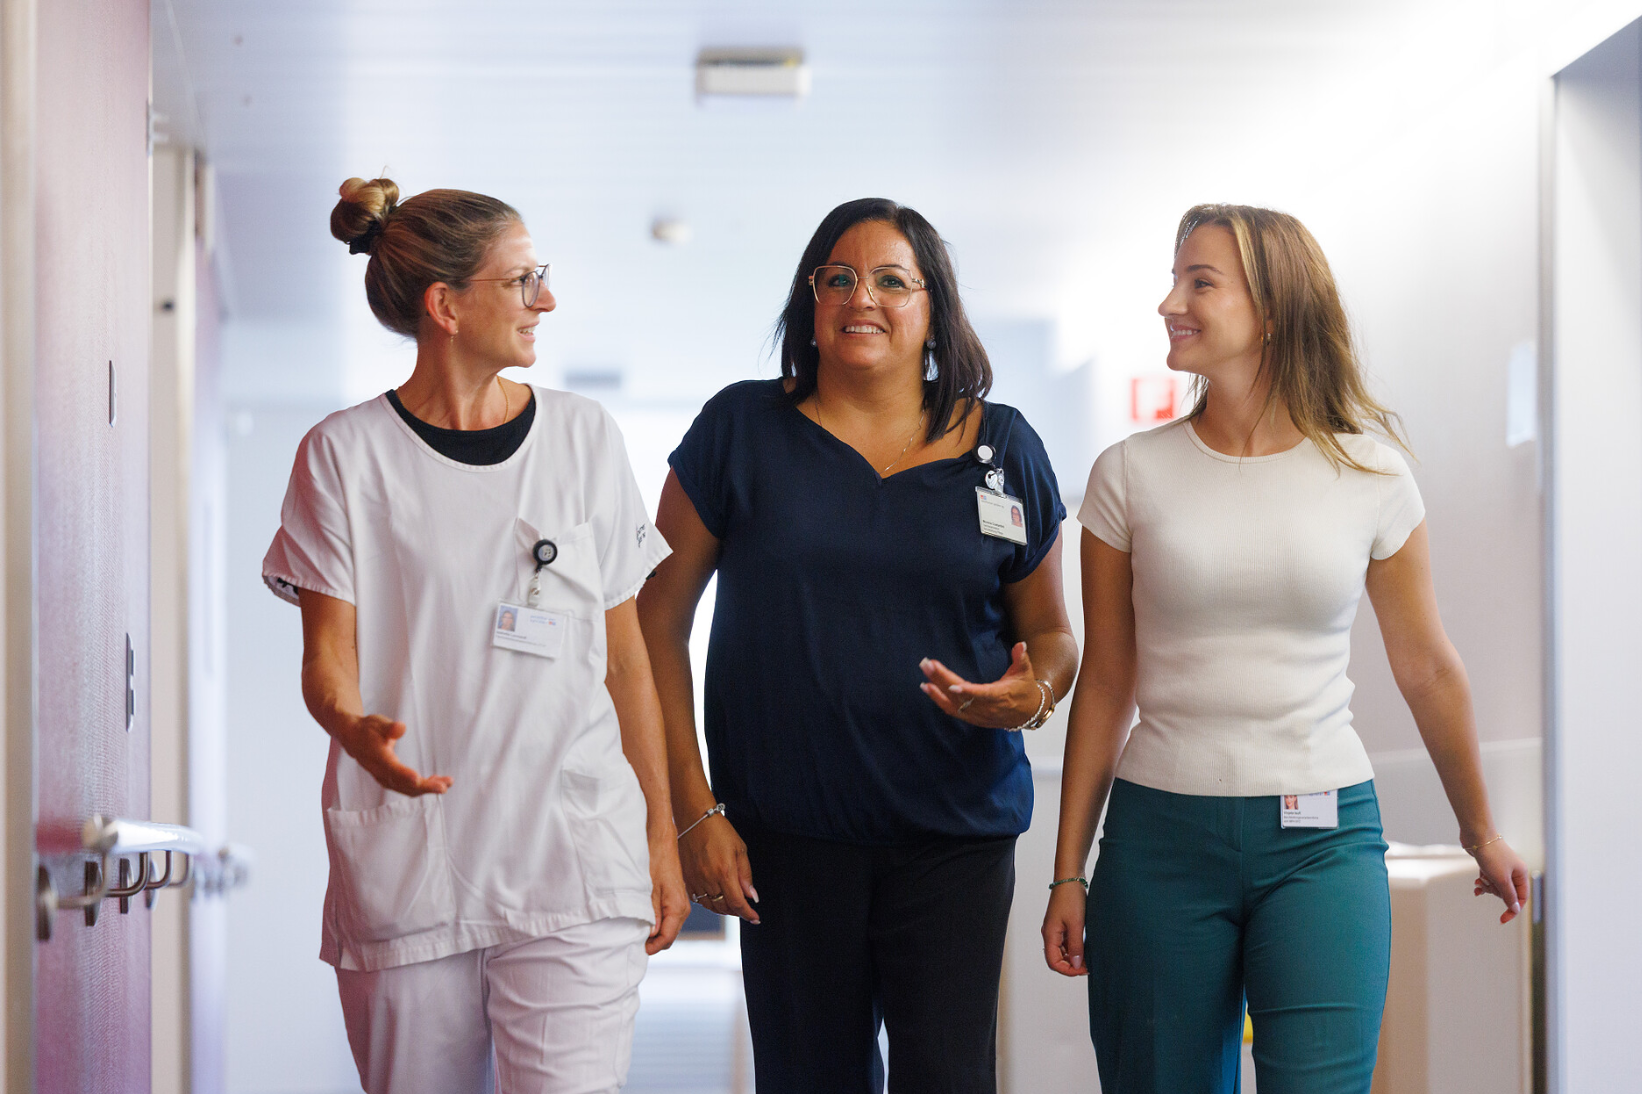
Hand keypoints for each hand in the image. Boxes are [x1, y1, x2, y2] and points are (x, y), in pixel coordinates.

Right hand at [335, 713, 451, 794]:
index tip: (418, 779)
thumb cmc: (368, 728)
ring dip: (427, 788)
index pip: (392, 769)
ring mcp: (385, 778)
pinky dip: (422, 786)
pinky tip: (437, 781)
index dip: (405, 775)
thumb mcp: (378, 723)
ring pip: (407, 788)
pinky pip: (407, 787)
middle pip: (403, 784)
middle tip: (444, 786)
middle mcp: (380, 772)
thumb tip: (401, 727)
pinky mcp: (390, 779)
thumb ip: (390, 728)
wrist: (353, 738)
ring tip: (447, 783)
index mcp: (378, 758)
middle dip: (425, 787)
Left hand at [645, 832, 690, 953]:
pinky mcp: (676, 901)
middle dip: (654, 943)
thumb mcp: (649, 889)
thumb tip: (652, 934)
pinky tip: (646, 921)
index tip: (640, 949)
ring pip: (670, 929)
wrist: (662, 844)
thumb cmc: (655, 862)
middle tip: (635, 942)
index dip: (654, 947)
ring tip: (638, 932)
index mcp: (677, 907)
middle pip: (670, 937)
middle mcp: (683, 909)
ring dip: (656, 934)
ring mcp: (681, 905)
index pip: (668, 937)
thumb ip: (651, 913)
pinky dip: (658, 925)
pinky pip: (669, 920)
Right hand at [677, 813, 759, 923]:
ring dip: (723, 909)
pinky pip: (698, 899)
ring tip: (732, 905)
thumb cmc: (719, 831)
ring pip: (711, 906)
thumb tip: (751, 896)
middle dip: (737, 911)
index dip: (747, 913)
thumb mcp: (740, 850)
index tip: (755, 918)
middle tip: (745, 909)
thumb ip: (746, 875)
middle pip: (724, 908)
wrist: (694, 819)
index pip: (737, 903)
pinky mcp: (686, 879)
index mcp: (725, 872)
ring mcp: (695, 880)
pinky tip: (715, 897)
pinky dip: (709, 903)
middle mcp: (709, 879)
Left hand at [920, 642, 1043, 728]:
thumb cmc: (1025, 689)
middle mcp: (987, 708)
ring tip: (923, 676)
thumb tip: (1021, 644)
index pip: (982, 694)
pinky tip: (927, 689)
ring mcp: (978, 715)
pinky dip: (939, 701)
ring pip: (954, 705)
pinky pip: (953, 711)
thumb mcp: (1025, 672)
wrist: (1028, 713)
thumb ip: (1021, 658)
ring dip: (936, 691)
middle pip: (961, 697)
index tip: (952, 685)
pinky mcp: (973, 719)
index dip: (967, 691)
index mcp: (1000, 696)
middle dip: (942, 680)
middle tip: (927, 664)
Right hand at [1042, 881, 1087, 976]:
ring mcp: (1055, 929)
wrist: (1070, 877)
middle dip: (1071, 965)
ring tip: (1089, 958)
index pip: (1053, 962)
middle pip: (1057, 958)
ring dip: (1073, 957)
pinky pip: (1065, 942)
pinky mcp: (1061, 924)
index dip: (1068, 970)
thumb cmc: (1071, 898)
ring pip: (1062, 951)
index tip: (1083, 970)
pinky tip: (1086, 947)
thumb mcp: (1076, 924)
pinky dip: (1074, 948)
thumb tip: (1076, 965)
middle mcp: (1050, 933)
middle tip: (1089, 966)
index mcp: (1049, 934)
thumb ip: (1076, 946)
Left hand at [1470, 837, 1530, 923]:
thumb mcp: (1501, 879)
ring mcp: (1501, 868)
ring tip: (1479, 882)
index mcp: (1521, 874)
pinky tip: (1476, 885)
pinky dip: (1482, 883)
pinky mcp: (1490, 865)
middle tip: (1487, 884)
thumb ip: (1508, 895)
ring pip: (1495, 887)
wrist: (1476, 835)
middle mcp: (1513, 871)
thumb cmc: (1490, 855)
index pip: (1521, 898)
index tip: (1502, 920)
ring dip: (1487, 887)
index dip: (1512, 909)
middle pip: (1506, 893)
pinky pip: (1488, 880)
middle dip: (1495, 892)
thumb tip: (1515, 909)